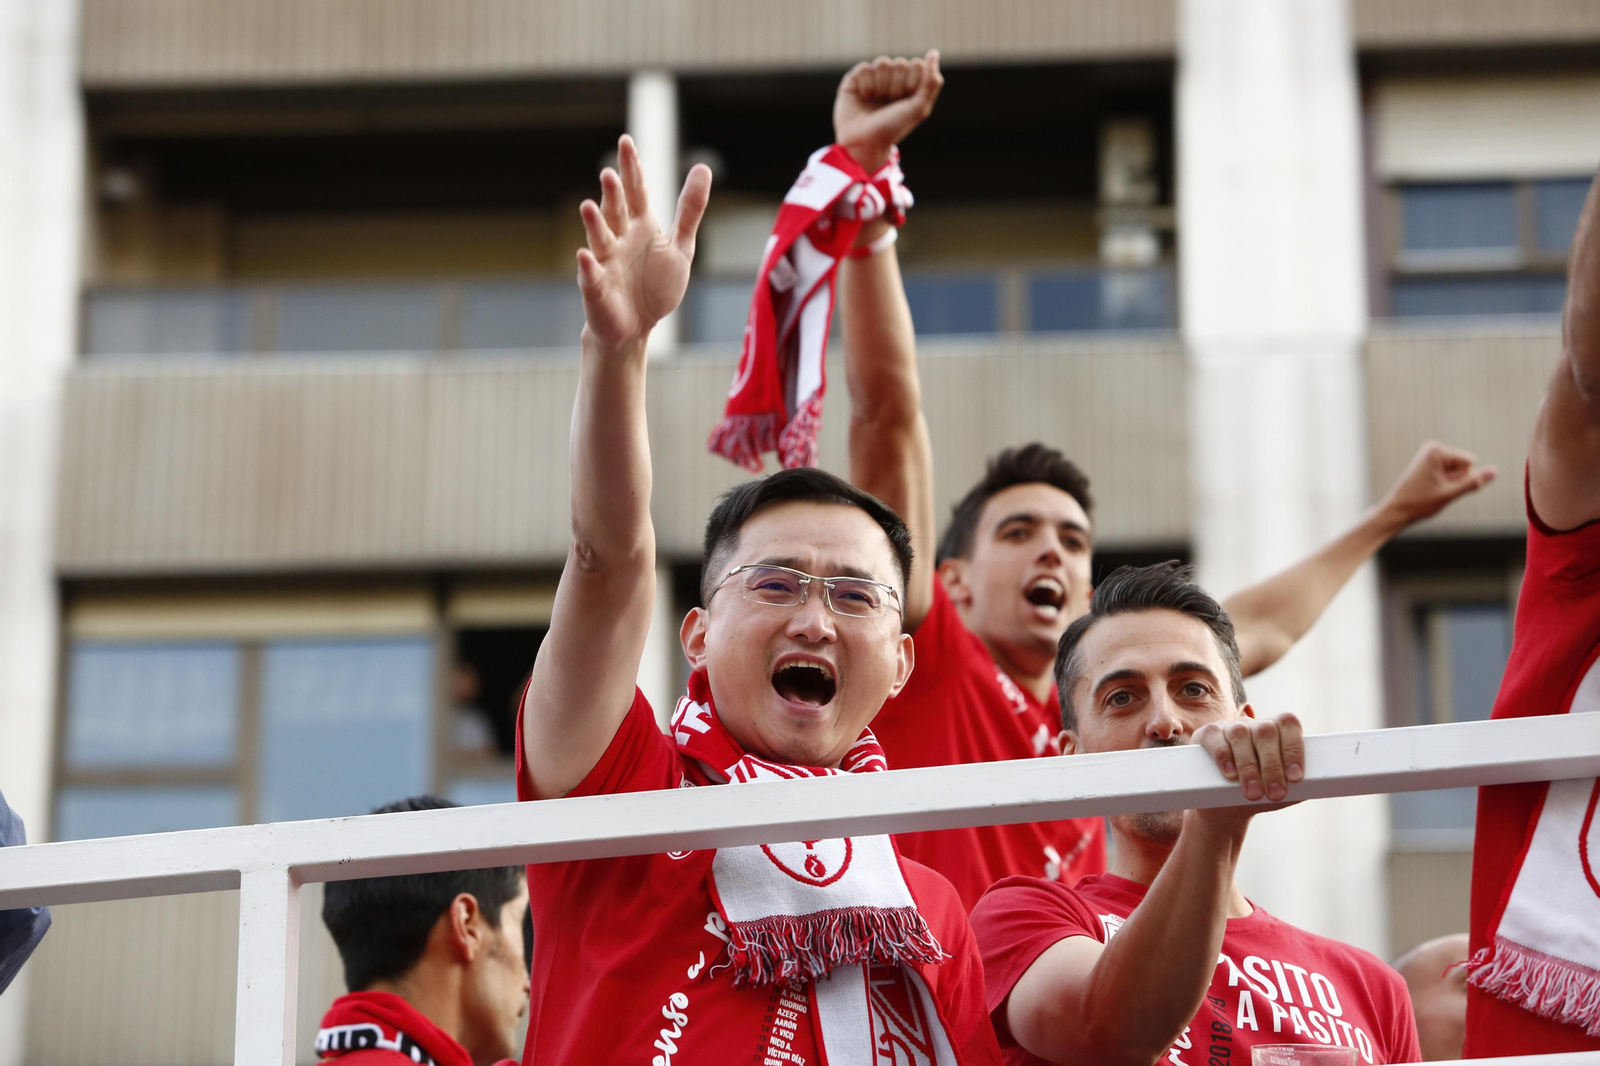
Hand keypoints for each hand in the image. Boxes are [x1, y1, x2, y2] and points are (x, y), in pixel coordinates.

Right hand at [576, 135, 711, 348]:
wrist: (636, 328)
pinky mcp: (597, 288)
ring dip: (594, 223)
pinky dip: (587, 266)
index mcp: (641, 227)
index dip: (632, 169)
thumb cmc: (655, 286)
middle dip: (613, 194)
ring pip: (599, 238)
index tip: (627, 142)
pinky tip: (584, 256)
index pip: (636, 192)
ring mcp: (606, 262)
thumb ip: (689, 210)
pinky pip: (591, 275)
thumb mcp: (680, 246)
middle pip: (616, 211)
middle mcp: (620, 239)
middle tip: (609, 173)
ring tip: (589, 206)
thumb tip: (703, 166)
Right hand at [833, 50, 943, 171]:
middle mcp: (892, 80)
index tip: (906, 101)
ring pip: (882, 62)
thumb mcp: (919, 108)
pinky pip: (865, 68)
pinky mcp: (855, 78)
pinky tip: (863, 98)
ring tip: (875, 101)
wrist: (864, 142)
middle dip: (896, 86)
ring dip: (881, 85)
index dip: (912, 83)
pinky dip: (866, 85)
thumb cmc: (892, 128)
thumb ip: (931, 81)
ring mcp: (873, 78)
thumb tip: (934, 52)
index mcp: (909, 86)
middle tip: (889, 103)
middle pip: (900, 63)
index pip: (917, 65)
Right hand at [1194, 711, 1303, 812]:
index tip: (1296, 778)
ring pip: (1241, 734)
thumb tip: (1319, 783)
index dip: (1294, 748)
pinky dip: (1223, 755)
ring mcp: (1228, 727)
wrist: (1224, 809)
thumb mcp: (1283, 792)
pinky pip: (1215, 737)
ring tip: (1253, 793)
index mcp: (1276, 731)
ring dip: (1249, 766)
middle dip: (1272, 766)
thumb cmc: (1260, 797)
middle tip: (1275, 793)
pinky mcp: (1206, 735)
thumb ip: (1301, 785)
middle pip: (1266, 731)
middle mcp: (1253, 725)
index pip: (1289, 724)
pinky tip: (1230, 774)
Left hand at [1377, 440, 1496, 527]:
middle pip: (1464, 465)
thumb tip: (1496, 471)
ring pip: (1458, 471)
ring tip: (1430, 489)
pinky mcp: (1429, 463)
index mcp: (1436, 450)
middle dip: (1455, 480)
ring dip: (1449, 483)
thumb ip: (1474, 482)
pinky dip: (1444, 483)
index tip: (1439, 485)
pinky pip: (1449, 474)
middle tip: (1434, 489)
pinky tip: (1429, 488)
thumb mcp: (1451, 494)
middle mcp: (1433, 448)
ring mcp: (1430, 455)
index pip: (1469, 462)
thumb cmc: (1420, 503)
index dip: (1459, 478)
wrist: (1396, 511)